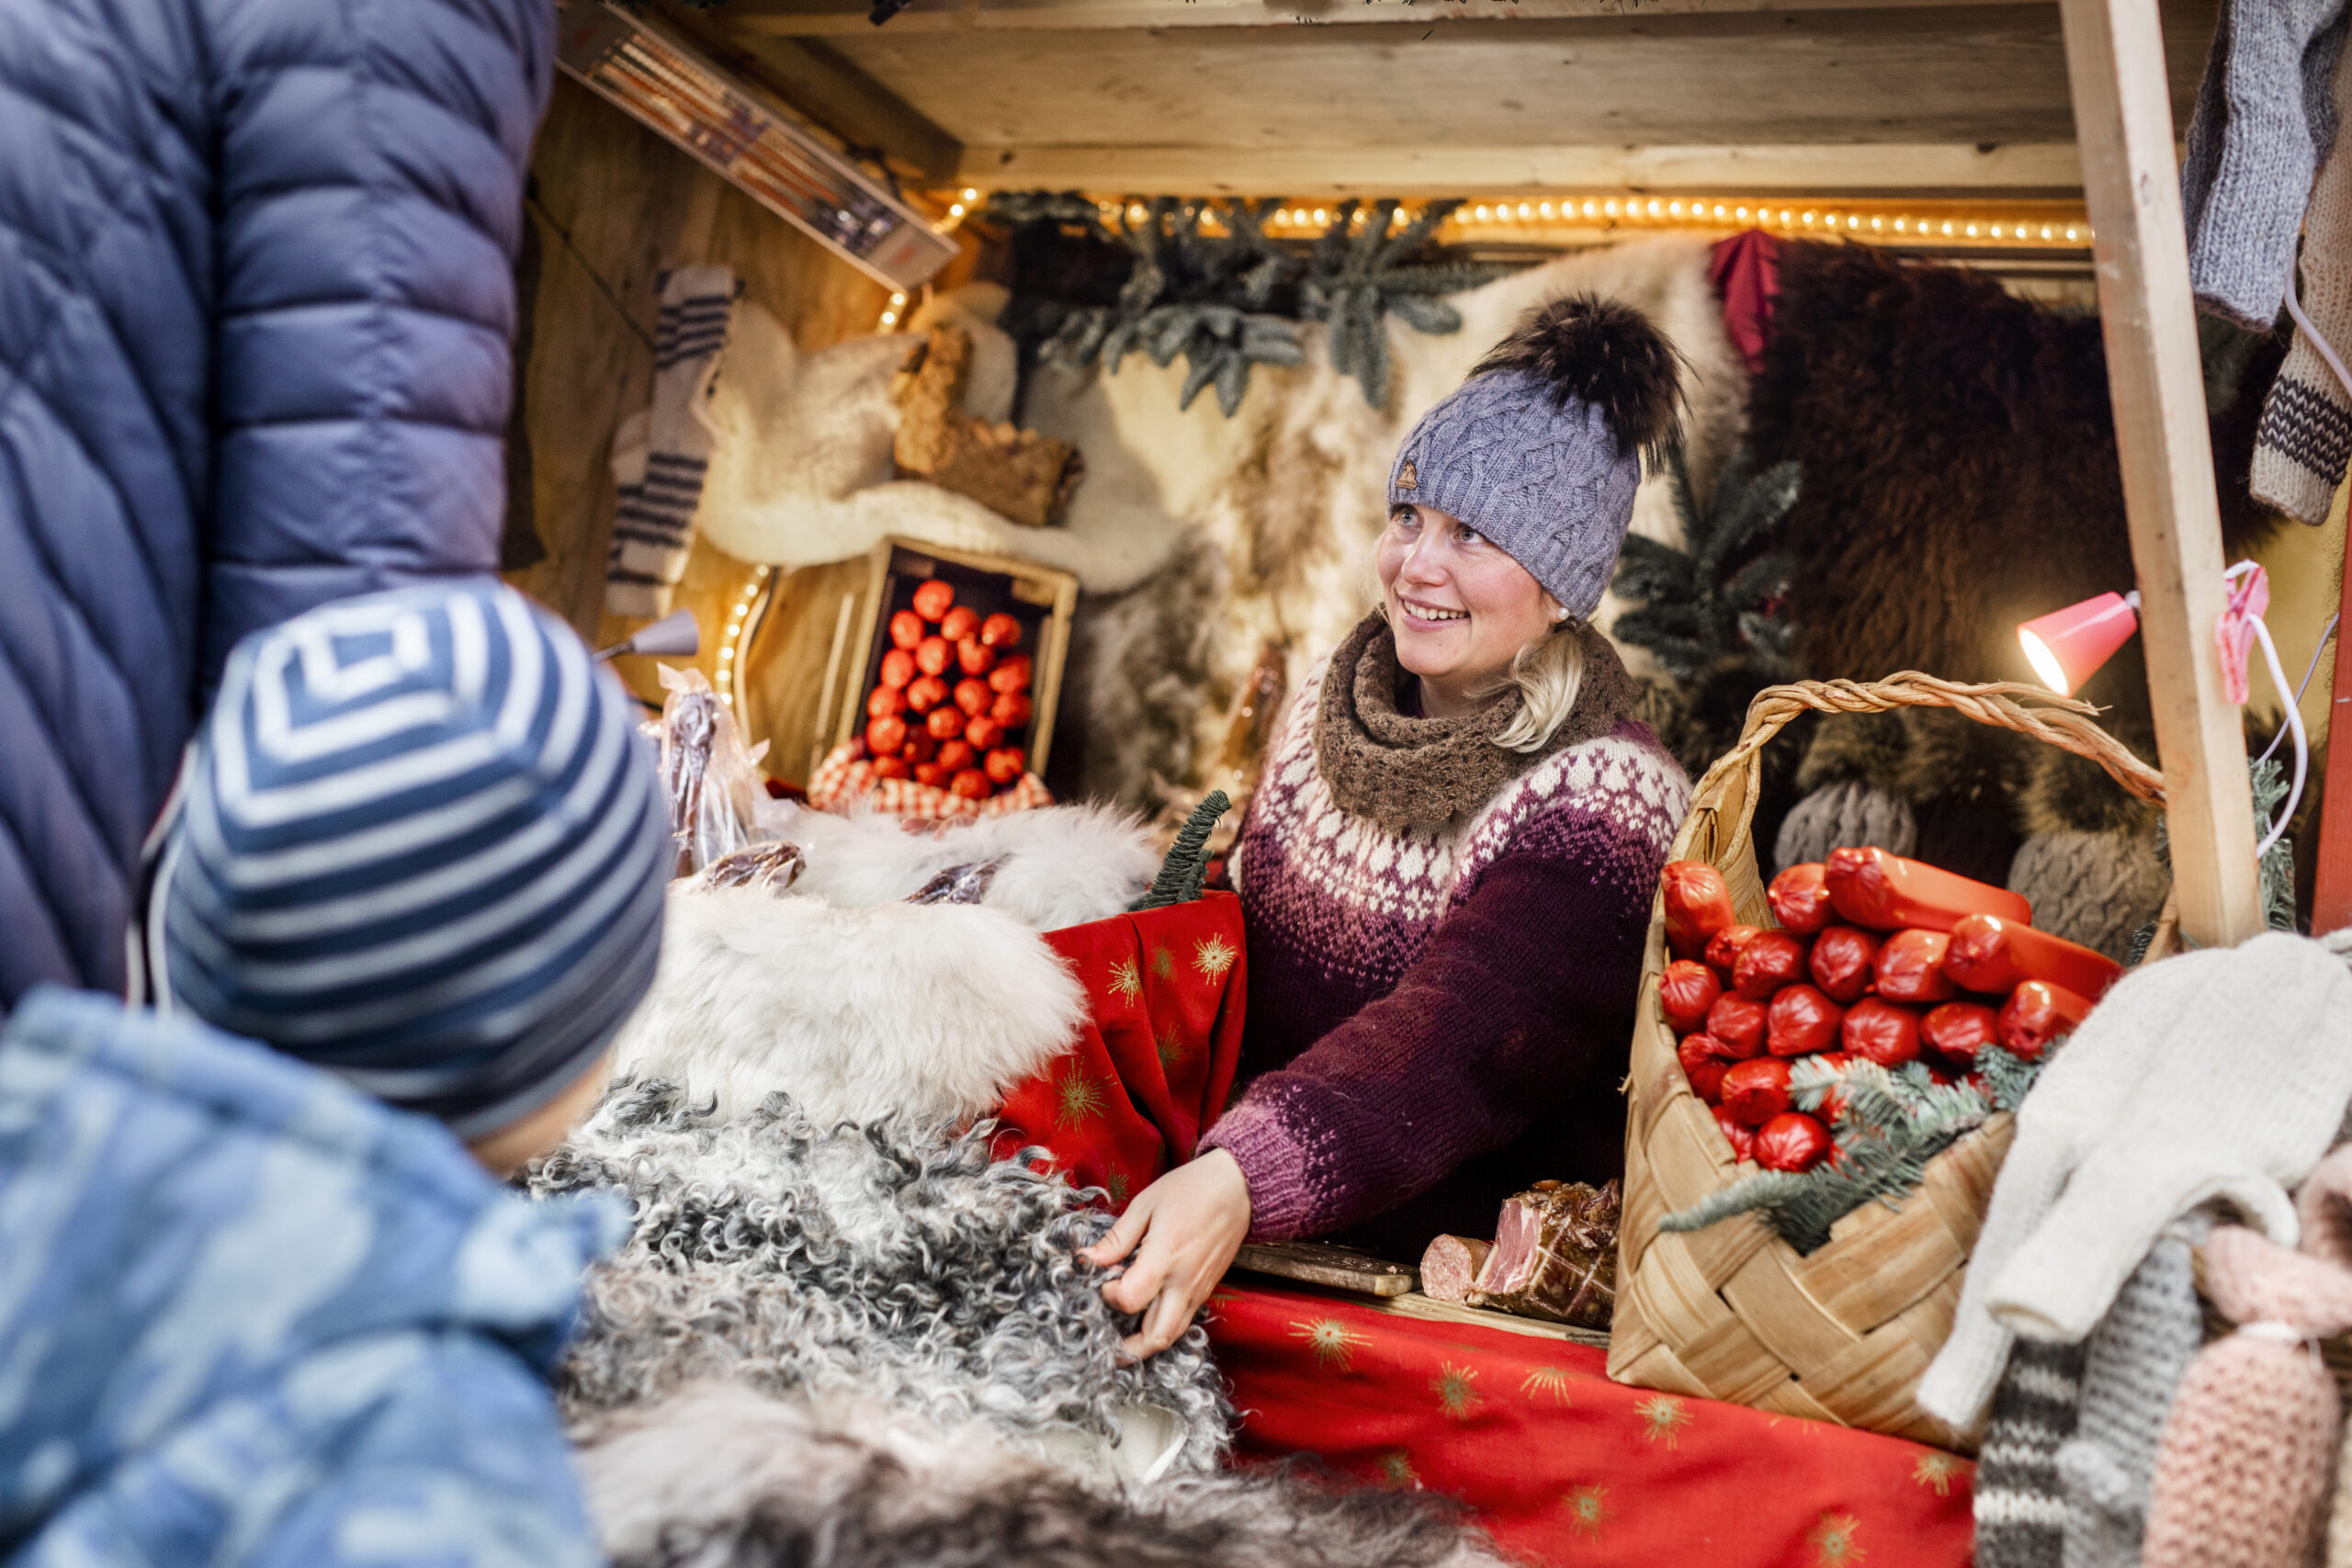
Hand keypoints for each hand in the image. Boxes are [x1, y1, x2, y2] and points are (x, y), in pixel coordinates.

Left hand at [1078, 1148, 1251, 1359]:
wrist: (1238, 1188)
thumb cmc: (1190, 1189)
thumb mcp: (1145, 1205)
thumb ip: (1116, 1239)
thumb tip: (1087, 1260)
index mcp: (1165, 1257)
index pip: (1130, 1299)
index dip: (1109, 1295)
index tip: (1105, 1279)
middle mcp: (1183, 1282)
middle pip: (1156, 1336)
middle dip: (1128, 1349)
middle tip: (1106, 1345)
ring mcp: (1198, 1290)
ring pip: (1172, 1335)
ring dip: (1146, 1344)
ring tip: (1124, 1340)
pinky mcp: (1206, 1291)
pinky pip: (1184, 1321)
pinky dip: (1163, 1327)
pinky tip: (1147, 1316)